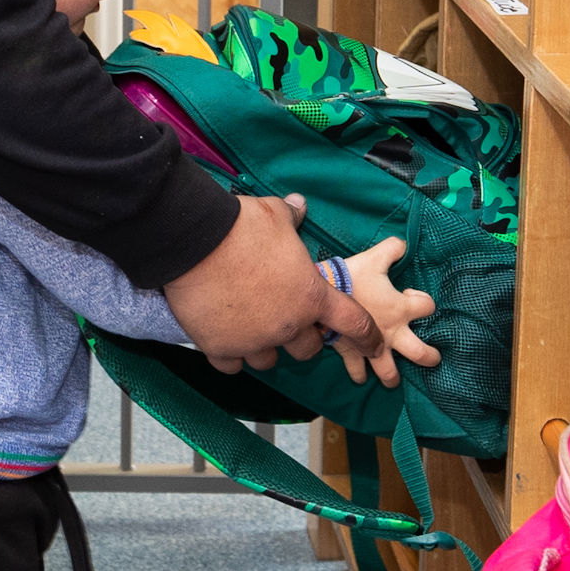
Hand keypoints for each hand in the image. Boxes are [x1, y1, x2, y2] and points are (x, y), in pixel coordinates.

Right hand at [165, 191, 372, 370]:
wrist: (195, 241)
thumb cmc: (243, 226)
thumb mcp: (276, 214)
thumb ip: (293, 216)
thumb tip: (299, 204)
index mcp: (312, 296)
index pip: (354, 323)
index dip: (367, 337)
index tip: (374, 345)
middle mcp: (288, 326)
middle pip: (308, 350)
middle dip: (302, 338)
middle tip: (285, 319)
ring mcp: (254, 342)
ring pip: (269, 361)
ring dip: (265, 348)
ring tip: (251, 328)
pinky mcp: (221, 348)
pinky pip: (232, 366)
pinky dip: (230, 355)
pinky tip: (223, 339)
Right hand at [319, 237, 446, 389]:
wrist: (322, 297)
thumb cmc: (351, 277)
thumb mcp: (374, 257)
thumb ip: (393, 249)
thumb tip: (403, 244)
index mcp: (402, 309)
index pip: (428, 307)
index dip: (424, 301)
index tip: (411, 295)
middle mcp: (393, 333)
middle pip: (421, 353)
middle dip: (429, 357)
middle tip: (433, 359)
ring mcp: (373, 347)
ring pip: (388, 372)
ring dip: (391, 377)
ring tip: (392, 380)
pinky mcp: (352, 353)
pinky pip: (356, 371)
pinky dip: (357, 374)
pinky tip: (359, 375)